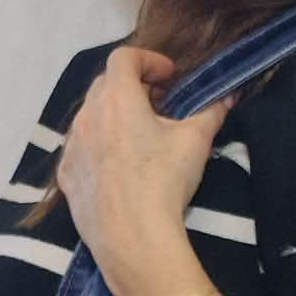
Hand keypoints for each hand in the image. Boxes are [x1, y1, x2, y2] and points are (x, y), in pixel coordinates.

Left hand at [56, 48, 232, 273]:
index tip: (168, 77)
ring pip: (89, 117)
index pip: (123, 57)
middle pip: (104, 84)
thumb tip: (229, 96)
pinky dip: (98, 146)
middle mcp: (87, 116)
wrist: (133, 238)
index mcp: (117, 98)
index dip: (148, 60)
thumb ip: (212, 111)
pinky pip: (80, 149)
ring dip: (112, 117)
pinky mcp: (66, 176)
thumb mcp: (196, 142)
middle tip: (157, 106)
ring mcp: (72, 147)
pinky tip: (118, 168)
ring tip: (138, 138)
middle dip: (131, 87)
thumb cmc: (164, 182)